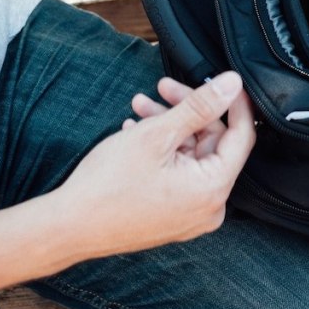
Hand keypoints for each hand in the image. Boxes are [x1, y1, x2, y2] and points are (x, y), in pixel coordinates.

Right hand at [53, 72, 255, 258]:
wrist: (66, 228)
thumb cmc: (107, 186)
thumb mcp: (157, 134)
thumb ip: (200, 106)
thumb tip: (233, 84)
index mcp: (213, 189)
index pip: (241, 136)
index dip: (234, 103)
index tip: (225, 80)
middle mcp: (209, 207)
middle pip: (212, 143)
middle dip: (187, 111)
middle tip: (162, 87)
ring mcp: (190, 214)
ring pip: (190, 155)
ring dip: (168, 126)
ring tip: (140, 106)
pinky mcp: (172, 216)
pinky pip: (178, 174)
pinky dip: (162, 150)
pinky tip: (136, 131)